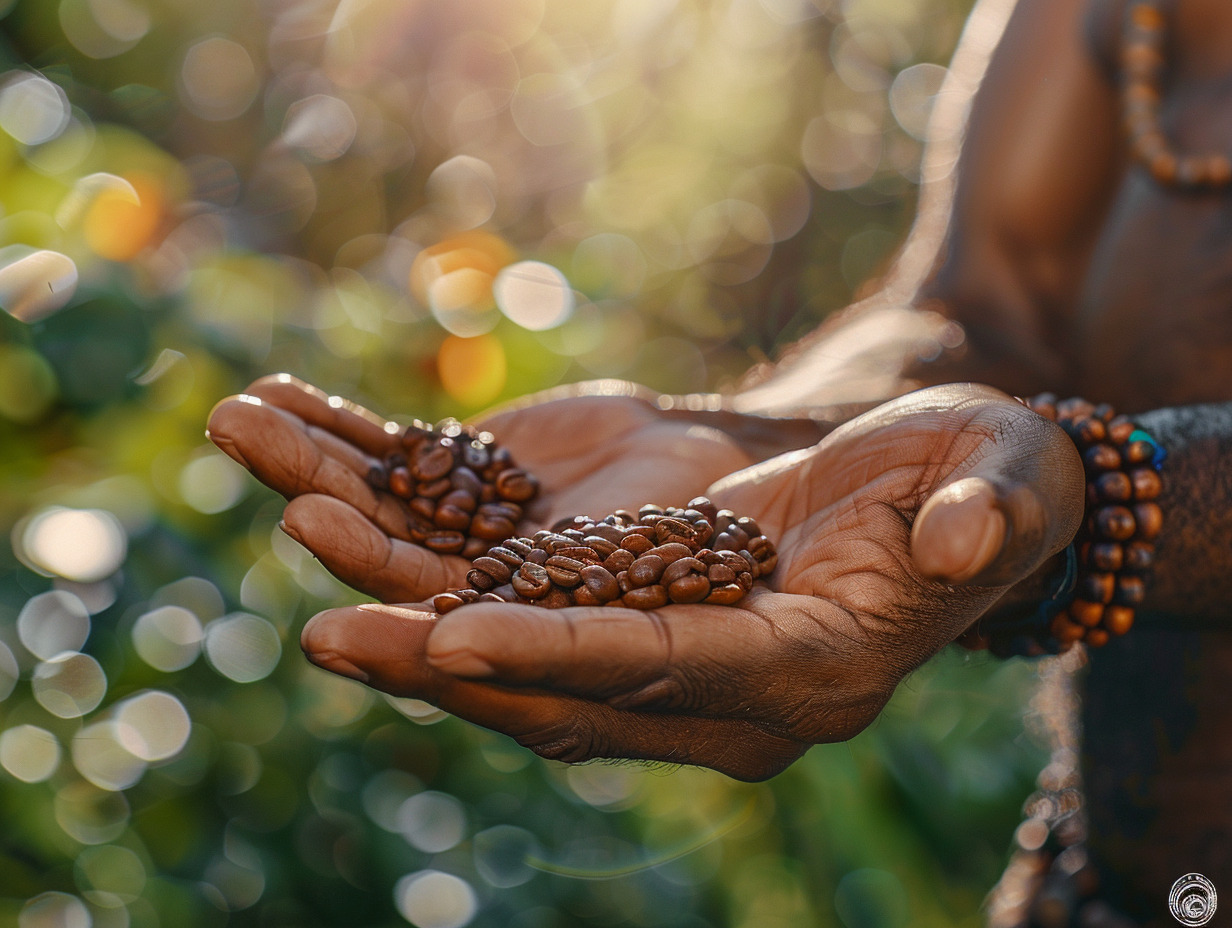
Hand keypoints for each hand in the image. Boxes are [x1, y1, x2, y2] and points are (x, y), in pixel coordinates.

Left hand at [299, 384, 1084, 779]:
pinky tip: (366, 517)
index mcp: (806, 668)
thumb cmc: (982, 482)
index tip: (451, 636)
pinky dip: (445, 572)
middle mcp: (723, 685)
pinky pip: (529, 599)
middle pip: (566, 686)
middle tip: (327, 635)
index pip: (668, 670)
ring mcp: (674, 651)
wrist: (946, 487)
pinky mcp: (641, 607)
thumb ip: (983, 514)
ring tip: (310, 551)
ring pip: (525, 649)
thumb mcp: (997, 485)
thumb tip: (963, 541)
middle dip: (449, 662)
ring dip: (417, 614)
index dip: (563, 654)